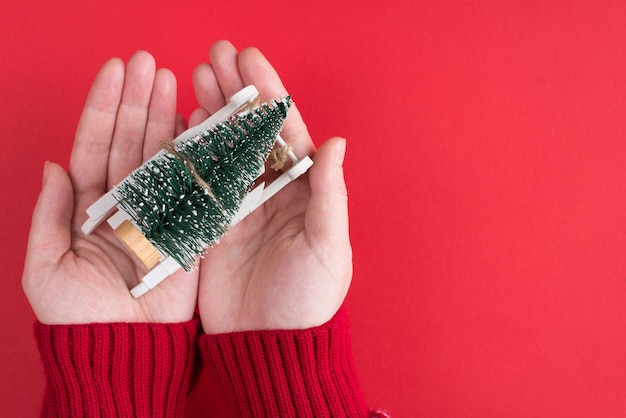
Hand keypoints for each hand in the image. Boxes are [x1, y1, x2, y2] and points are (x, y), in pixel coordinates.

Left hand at [22, 51, 197, 323]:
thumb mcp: (46, 268)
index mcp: (88, 207)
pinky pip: (192, 188)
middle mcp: (124, 203)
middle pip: (131, 142)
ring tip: (173, 82)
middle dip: (138, 101)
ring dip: (166, 119)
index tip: (115, 71)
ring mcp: (157, 213)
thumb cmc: (79, 316)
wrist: (124, 349)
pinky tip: (198, 127)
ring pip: (162, 157)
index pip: (94, 146)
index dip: (103, 107)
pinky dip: (196, 159)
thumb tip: (53, 165)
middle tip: (149, 63)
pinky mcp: (187, 230)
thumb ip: (49, 216)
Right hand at [191, 41, 351, 332]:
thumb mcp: (327, 245)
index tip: (251, 60)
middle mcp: (271, 192)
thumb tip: (335, 141)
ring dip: (212, 112)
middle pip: (252, 132)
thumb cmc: (309, 298)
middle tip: (216, 54)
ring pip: (224, 148)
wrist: (269, 342)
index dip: (269, 95)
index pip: (285, 132)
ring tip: (197, 74)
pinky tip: (182, 123)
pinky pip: (200, 181)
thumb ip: (328, 193)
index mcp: (303, 191)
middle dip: (236, 93)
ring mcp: (239, 206)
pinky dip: (190, 153)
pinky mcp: (211, 225)